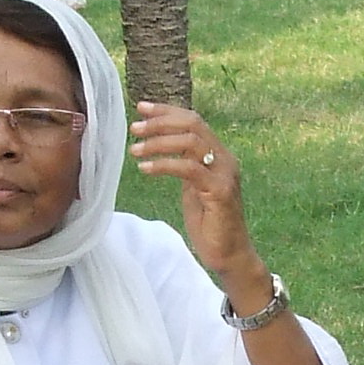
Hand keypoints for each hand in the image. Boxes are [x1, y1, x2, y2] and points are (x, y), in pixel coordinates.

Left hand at [128, 101, 345, 364]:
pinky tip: (145, 169)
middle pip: (192, 125)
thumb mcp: (192, 190)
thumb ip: (183, 168)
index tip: (141, 107)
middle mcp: (226, 160)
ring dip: (158, 143)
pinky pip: (188, 169)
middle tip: (133, 128)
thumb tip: (160, 149)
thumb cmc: (210, 227)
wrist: (230, 257)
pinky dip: (164, 165)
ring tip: (134, 151)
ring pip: (190, 143)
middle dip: (160, 122)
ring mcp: (225, 175)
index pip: (193, 121)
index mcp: (219, 156)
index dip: (167, 111)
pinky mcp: (220, 192)